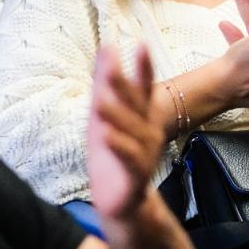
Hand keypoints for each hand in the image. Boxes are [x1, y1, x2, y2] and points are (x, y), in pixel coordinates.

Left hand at [87, 44, 163, 221]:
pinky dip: (119, 147)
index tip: (142, 45)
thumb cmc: (114, 155)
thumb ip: (106, 83)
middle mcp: (148, 134)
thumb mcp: (104, 115)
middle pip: (136, 108)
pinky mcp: (135, 178)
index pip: (143, 89)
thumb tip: (106, 46)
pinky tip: (107, 136)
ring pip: (133, 134)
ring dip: (117, 118)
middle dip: (124, 88)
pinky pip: (129, 160)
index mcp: (141, 119)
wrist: (122, 204)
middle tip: (110, 70)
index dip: (143, 68)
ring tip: (100, 103)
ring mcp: (144, 156)